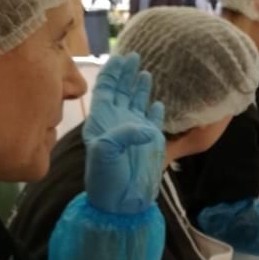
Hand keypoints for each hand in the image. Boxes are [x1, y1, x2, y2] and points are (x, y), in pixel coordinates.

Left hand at [84, 53, 165, 214]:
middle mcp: (116, 121)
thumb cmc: (107, 179)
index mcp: (102, 120)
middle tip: (135, 56)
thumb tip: (148, 123)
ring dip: (139, 87)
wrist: (120, 203)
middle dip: (126, 73)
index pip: (106, 89)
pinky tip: (157, 101)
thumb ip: (123, 135)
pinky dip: (154, 109)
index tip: (121, 57)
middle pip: (121, 90)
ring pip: (135, 102)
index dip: (112, 73)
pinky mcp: (148, 141)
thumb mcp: (107, 154)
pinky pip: (151, 119)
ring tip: (145, 72)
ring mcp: (132, 131)